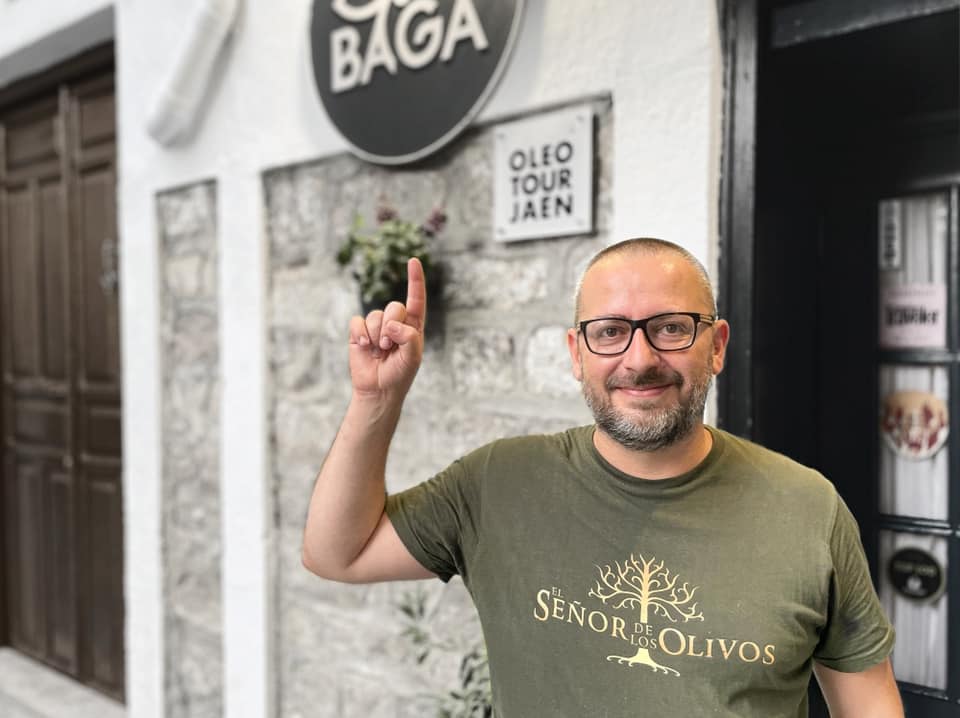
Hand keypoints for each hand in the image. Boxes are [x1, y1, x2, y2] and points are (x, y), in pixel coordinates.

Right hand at [348, 258, 425, 398]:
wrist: (378, 390)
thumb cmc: (399, 375)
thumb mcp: (412, 358)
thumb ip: (409, 337)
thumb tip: (392, 325)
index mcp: (413, 326)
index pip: (416, 299)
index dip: (415, 280)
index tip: (413, 261)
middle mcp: (396, 323)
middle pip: (394, 307)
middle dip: (391, 326)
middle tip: (388, 346)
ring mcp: (377, 326)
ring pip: (375, 314)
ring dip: (376, 334)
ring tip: (378, 351)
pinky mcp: (360, 332)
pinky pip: (358, 321)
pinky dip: (361, 334)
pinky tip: (363, 347)